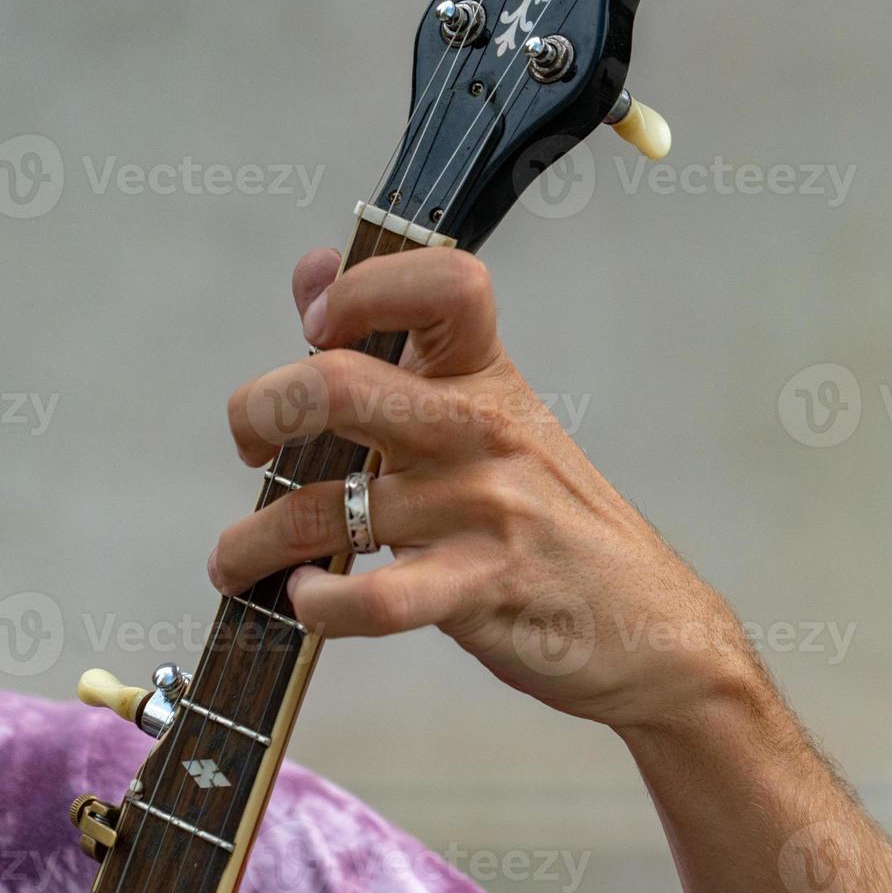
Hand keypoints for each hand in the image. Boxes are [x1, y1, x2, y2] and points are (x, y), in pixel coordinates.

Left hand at [210, 247, 760, 730]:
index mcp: (489, 376)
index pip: (439, 283)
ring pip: (323, 509)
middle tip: (249, 447)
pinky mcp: (481, 589)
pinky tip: (307, 602)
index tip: (317, 329)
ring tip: (238, 562)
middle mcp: (484, 429)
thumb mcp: (497, 416)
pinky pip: (370, 599)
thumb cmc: (559, 520)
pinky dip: (315, 605)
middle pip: (337, 384)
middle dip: (256, 413)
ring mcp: (484, 509)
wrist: (653, 624)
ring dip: (251, 542)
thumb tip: (312, 269)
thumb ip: (404, 349)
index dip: (357, 290)